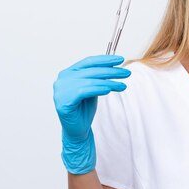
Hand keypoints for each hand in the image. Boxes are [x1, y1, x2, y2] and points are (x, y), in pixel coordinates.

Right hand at [53, 55, 130, 173]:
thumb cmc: (85, 108)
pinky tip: (109, 90)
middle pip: (91, 71)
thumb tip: (114, 64)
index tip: (120, 59)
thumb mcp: (93, 88)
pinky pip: (84, 91)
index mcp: (68, 73)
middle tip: (127, 72)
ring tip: (123, 85)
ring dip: (109, 82)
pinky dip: (98, 89)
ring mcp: (61, 90)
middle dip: (111, 71)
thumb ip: (98, 76)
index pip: (88, 61)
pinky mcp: (63, 101)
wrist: (78, 129)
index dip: (105, 60)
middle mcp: (62, 79)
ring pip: (89, 81)